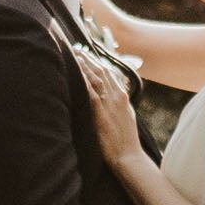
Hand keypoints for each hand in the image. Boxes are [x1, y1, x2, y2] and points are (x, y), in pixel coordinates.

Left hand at [78, 52, 146, 170]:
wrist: (129, 156)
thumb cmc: (126, 141)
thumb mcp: (126, 117)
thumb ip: (119, 104)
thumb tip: (112, 96)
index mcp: (123, 97)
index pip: (111, 73)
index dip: (99, 62)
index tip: (90, 54)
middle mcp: (118, 96)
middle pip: (103, 71)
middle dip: (90, 59)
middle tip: (79, 49)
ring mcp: (110, 103)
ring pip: (96, 77)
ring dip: (85, 64)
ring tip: (76, 54)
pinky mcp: (101, 113)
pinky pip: (91, 91)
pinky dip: (84, 79)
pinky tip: (77, 72)